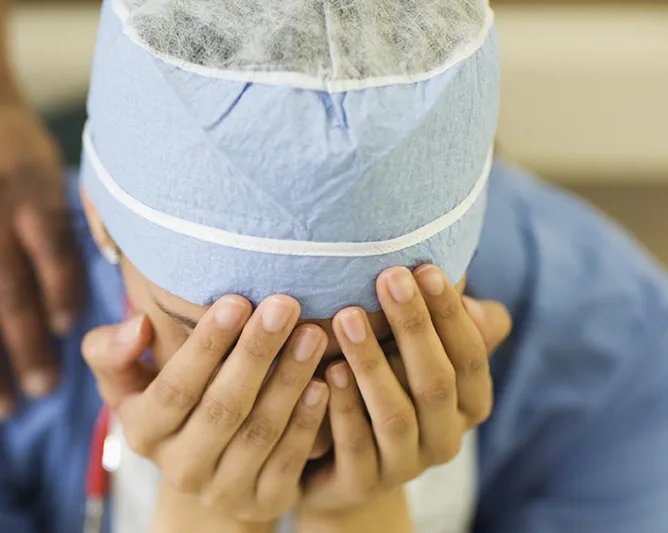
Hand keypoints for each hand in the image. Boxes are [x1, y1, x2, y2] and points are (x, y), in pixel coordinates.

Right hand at [82, 296, 329, 522]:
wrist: (204, 474)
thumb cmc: (166, 402)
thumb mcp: (125, 381)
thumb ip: (112, 351)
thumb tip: (139, 326)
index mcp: (144, 432)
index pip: (176, 387)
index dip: (206, 346)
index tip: (236, 301)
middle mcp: (180, 468)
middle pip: (222, 407)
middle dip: (255, 353)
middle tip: (284, 306)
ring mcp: (223, 490)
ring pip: (260, 431)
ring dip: (288, 380)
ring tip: (311, 334)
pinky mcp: (264, 501)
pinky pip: (289, 459)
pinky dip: (308, 420)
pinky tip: (324, 381)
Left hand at [301, 265, 511, 514]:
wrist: (340, 470)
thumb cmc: (381, 387)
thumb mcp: (408, 352)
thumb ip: (432, 319)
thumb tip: (452, 262)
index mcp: (469, 402)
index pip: (471, 354)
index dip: (449, 313)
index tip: (425, 267)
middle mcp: (446, 437)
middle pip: (436, 381)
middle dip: (413, 327)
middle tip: (387, 277)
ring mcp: (407, 465)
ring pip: (395, 414)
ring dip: (372, 363)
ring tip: (346, 317)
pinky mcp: (364, 484)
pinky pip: (355, 446)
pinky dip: (342, 407)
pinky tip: (326, 371)